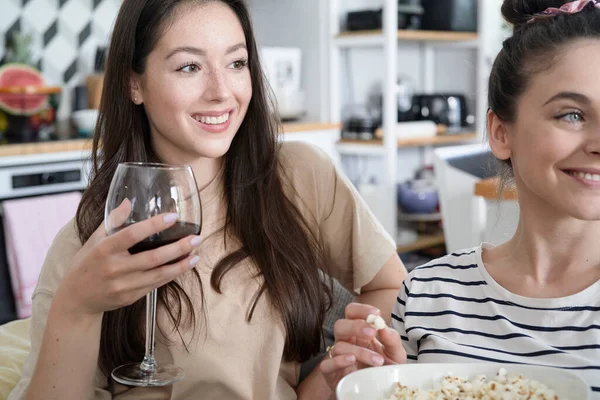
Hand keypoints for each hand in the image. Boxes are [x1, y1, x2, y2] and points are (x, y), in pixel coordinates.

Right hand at [55, 199, 201, 316]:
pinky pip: (155, 285)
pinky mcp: (130, 297)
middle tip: (196, 238)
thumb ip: (112, 221)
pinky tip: (183, 266)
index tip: (172, 217)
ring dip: (180, 265)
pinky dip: (171, 275)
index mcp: (104, 250)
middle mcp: (114, 268)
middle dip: (178, 248)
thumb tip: (128, 201)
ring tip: (196, 254)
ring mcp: (123, 285)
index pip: (132, 234)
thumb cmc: (85, 265)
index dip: (154, 225)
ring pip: (158, 275)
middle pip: (152, 258)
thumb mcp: (94, 240)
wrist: (76, 300)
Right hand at [319, 303, 405, 392]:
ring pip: (339, 346)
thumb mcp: (395, 354)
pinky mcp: (332, 373)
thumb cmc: (384, 369)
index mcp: (359, 332)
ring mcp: (337, 356)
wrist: (378, 392)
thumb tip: (383, 326)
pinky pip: (327, 364)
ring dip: (359, 351)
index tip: (375, 313)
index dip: (361, 309)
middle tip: (372, 332)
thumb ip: (392, 340)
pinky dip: (338, 361)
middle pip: (340, 324)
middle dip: (355, 326)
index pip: (352, 312)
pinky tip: (352, 361)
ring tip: (377, 361)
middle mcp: (346, 341)